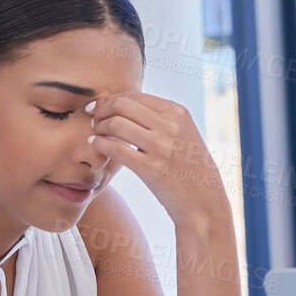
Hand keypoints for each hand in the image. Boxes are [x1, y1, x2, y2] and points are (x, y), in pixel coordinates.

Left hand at [87, 92, 227, 232]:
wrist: (203, 199)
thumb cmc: (188, 166)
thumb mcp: (183, 133)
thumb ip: (159, 118)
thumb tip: (122, 104)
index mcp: (179, 112)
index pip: (134, 96)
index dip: (111, 99)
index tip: (99, 107)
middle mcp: (171, 125)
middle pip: (122, 105)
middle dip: (101, 109)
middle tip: (92, 118)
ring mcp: (162, 146)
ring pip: (116, 124)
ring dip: (99, 127)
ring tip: (95, 133)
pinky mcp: (152, 168)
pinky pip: (115, 148)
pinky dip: (99, 143)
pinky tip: (95, 145)